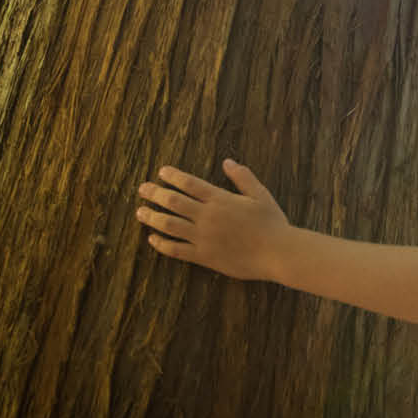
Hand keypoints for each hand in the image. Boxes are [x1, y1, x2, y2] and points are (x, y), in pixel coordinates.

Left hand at [135, 159, 290, 280]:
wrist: (278, 253)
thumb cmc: (272, 223)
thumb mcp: (260, 195)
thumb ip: (242, 177)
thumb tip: (227, 162)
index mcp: (220, 199)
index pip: (189, 183)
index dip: (172, 176)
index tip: (161, 172)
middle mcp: (207, 216)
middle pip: (172, 201)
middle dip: (154, 193)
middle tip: (142, 189)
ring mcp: (203, 237)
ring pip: (169, 225)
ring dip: (152, 217)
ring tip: (140, 212)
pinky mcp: (204, 256)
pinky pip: (176, 250)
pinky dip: (161, 244)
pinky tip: (152, 239)